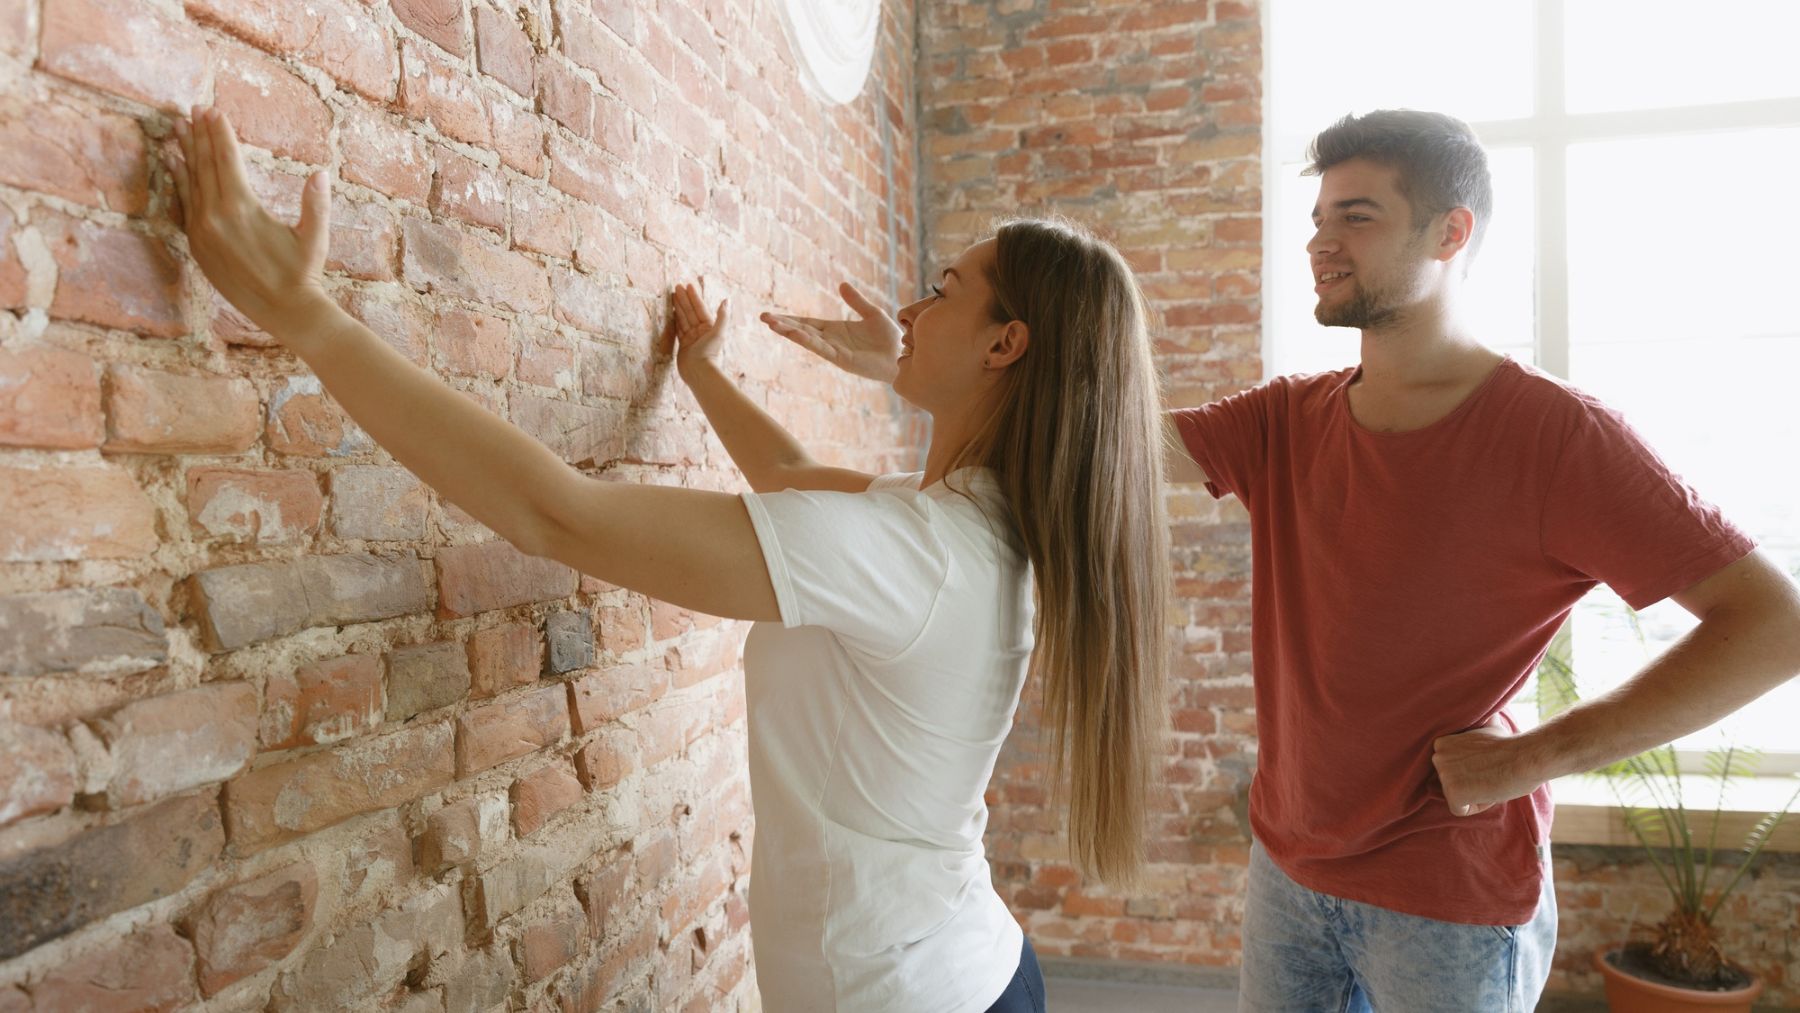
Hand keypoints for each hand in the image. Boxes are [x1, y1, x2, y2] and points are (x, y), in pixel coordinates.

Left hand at [169, 106, 335, 342]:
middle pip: (204, 165)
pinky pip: (184, 204)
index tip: (213, 110)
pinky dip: (179, 180)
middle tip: (193, 109)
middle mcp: (215, 216)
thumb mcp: (314, 237)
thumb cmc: (303, 273)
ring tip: (175, 128)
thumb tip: (320, 173)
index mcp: (242, 208)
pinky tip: (174, 164)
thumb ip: (315, 204)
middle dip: (199, 134)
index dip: (220, 133)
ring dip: (183, 152)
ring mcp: (202, 231)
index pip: (226, 159)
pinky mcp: (197, 245)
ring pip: (189, 181)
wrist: (284, 312)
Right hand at [669, 282, 728, 378]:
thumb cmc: (709, 353)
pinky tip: (671, 312)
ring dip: (678, 307)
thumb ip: (722, 316)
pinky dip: (675, 319)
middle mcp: (700, 331)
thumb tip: (726, 300)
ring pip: (683, 318)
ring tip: (672, 295)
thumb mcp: (718, 333)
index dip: (694, 297)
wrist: (699, 372)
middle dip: (684, 299)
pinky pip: (678, 329)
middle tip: (676, 286)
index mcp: (709, 327)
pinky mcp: (683, 345)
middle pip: (690, 312)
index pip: (700, 308)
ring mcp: (691, 338)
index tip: (688, 285)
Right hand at [759, 282, 902, 383]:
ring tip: (772, 324)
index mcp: (835, 330)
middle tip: (762, 317)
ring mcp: (836, 351)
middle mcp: (831, 341)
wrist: (905, 355)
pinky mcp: (843, 360)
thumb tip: (841, 284)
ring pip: (808, 340)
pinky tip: (796, 333)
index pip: (806, 323)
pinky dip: (809, 341)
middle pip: (801, 331)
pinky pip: (822, 349)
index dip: (789, 319)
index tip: (771, 315)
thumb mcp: (872, 313)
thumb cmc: (890, 338)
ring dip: (790, 332)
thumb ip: (856, 301)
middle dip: (782, 325)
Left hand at [1431, 716, 1544, 816]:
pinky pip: (1460, 810)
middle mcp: (1437, 757)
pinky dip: (1477, 805)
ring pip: (1457, 797)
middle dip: (1472, 783)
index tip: (1488, 763)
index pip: (1451, 769)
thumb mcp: (1483, 730)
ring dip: (1476, 794)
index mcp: (1441, 743)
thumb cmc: (1511, 745)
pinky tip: (1489, 790)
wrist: (1525, 757)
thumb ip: (1469, 732)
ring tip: (1491, 779)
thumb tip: (1480, 710)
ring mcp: (1443, 775)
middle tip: (1491, 771)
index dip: (1473, 771)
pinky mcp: (1452, 792)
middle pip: (1452, 784)